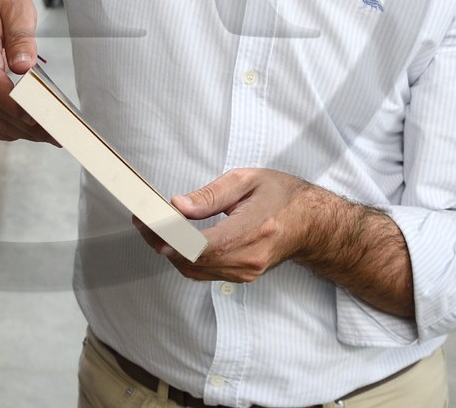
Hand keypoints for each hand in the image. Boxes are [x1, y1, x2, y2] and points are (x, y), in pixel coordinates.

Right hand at [0, 0, 55, 144]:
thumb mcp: (15, 6)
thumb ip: (21, 36)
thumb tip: (23, 64)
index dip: (13, 103)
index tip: (37, 115)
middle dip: (27, 125)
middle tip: (56, 131)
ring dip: (18, 131)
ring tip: (46, 134)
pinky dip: (1, 129)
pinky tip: (22, 130)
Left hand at [134, 168, 312, 282]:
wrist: (311, 223)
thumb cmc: (282, 196)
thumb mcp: (247, 180)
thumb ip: (211, 194)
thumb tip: (179, 206)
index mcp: (256, 228)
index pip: (209, 244)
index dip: (177, 241)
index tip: (155, 229)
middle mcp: (251, 256)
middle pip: (196, 259)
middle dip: (164, 241)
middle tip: (144, 220)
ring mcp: (247, 270)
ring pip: (195, 269)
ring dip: (170, 251)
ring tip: (153, 227)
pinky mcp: (242, 275)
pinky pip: (204, 272)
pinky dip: (184, 258)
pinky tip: (174, 240)